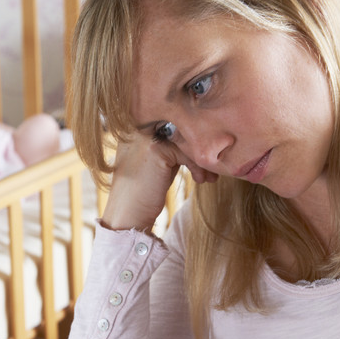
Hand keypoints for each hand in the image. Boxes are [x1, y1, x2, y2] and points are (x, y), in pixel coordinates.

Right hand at [100, 132, 216, 232]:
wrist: (127, 217)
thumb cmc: (142, 193)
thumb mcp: (154, 163)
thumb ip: (169, 147)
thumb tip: (197, 137)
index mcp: (133, 127)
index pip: (171, 121)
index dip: (189, 138)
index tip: (203, 157)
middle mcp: (136, 127)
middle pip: (179, 127)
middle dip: (198, 147)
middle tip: (211, 167)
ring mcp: (144, 136)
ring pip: (185, 139)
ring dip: (201, 158)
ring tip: (208, 176)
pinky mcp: (156, 149)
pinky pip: (186, 152)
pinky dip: (197, 166)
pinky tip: (199, 180)